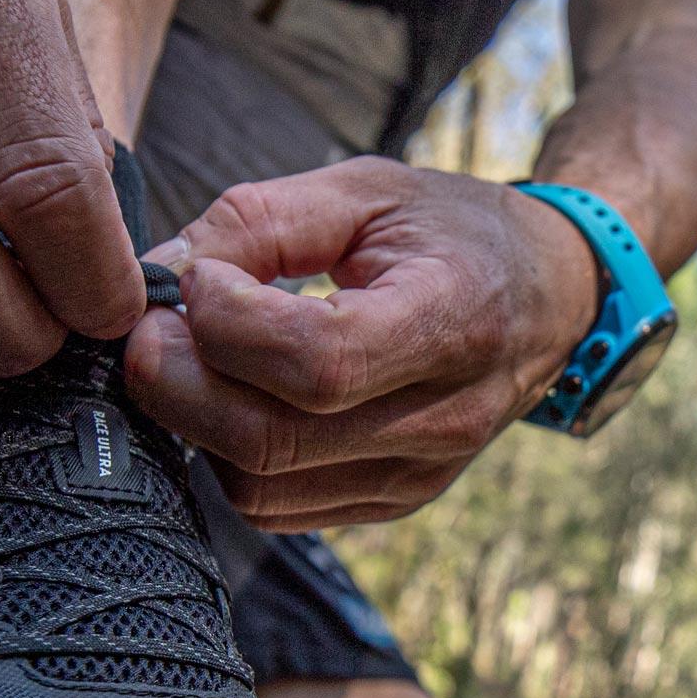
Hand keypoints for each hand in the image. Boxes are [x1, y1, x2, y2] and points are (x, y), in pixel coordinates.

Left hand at [125, 158, 601, 527]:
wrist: (547, 297)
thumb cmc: (452, 232)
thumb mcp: (365, 191)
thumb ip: (258, 222)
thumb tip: (159, 274)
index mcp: (454, 320)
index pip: (318, 360)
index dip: (228, 324)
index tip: (196, 278)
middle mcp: (444, 418)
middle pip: (271, 438)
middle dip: (178, 382)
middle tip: (149, 327)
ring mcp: (418, 475)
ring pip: (258, 484)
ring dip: (197, 421)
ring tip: (195, 355)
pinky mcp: (392, 502)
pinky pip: (272, 506)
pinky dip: (227, 455)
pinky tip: (235, 394)